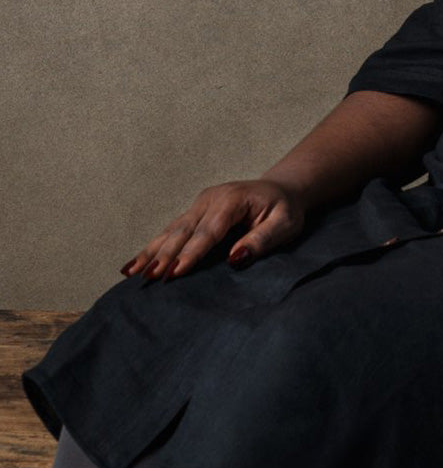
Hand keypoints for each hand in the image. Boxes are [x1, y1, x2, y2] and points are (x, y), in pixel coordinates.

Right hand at [120, 179, 308, 281]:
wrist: (282, 190)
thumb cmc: (285, 210)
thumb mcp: (285, 225)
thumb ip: (262, 240)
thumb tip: (235, 259)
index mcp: (232, 200)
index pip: (208, 231)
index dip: (191, 253)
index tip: (174, 272)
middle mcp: (210, 199)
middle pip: (183, 231)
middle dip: (164, 255)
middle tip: (149, 277)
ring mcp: (200, 204)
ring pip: (172, 230)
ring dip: (151, 251)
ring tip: (132, 273)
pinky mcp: (195, 212)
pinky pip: (172, 231)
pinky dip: (153, 247)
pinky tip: (135, 264)